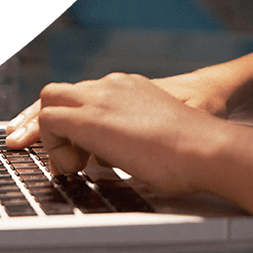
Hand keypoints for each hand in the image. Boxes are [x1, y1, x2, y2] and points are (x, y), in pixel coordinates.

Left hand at [5, 68, 228, 149]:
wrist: (203, 145)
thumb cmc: (190, 151)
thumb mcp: (155, 135)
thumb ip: (130, 138)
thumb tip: (109, 159)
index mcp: (129, 89)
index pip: (84, 96)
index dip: (71, 122)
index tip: (73, 149)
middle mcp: (111, 86)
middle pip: (59, 93)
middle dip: (52, 125)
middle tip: (67, 158)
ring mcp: (100, 97)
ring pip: (50, 101)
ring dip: (54, 135)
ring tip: (74, 165)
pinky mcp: (89, 117)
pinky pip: (48, 121)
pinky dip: (53, 145)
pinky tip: (76, 166)